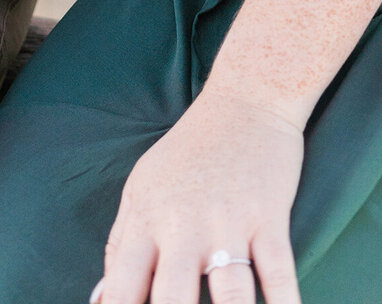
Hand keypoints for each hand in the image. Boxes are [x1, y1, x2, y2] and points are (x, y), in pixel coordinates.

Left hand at [94, 89, 304, 303]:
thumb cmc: (188, 152)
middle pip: (173, 299)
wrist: (246, 98)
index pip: (124, 287)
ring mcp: (229, 220)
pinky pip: (278, 272)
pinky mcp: (269, 215)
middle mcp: (183, 223)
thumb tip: (103, 300)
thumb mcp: (142, 188)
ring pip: (229, 294)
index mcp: (146, 218)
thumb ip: (123, 245)